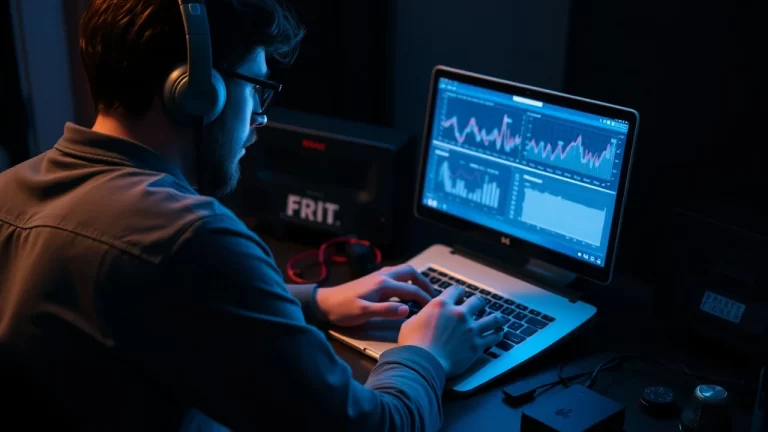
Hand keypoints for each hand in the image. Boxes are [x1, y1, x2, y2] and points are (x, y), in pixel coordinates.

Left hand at [315, 264, 433, 326]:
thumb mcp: (364, 312)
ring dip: (416, 279)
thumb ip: (385, 310)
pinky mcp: (374, 279)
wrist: (325, 302)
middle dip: (424, 282)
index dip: (425, 299)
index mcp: (383, 284)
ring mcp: (378, 275)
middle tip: (433, 296)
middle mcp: (383, 275)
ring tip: (424, 292)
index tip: (434, 309)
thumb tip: (407, 310)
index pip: (411, 289)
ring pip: (403, 271)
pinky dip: (407, 280)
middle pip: (411, 272)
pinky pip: (397, 275)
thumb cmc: (343, 309)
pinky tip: (407, 291)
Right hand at [398, 286, 505, 376]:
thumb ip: (420, 317)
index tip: (461, 297)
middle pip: (478, 301)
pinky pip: (493, 337)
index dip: (460, 293)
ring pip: (492, 318)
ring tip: (498, 319)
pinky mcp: (476, 345)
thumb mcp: (410, 323)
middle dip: (479, 304)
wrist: (423, 362)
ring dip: (496, 318)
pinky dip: (498, 334)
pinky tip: (499, 333)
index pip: (457, 290)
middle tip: (480, 307)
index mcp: (441, 305)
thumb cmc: (413, 344)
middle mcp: (459, 314)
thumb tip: (421, 317)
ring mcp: (470, 329)